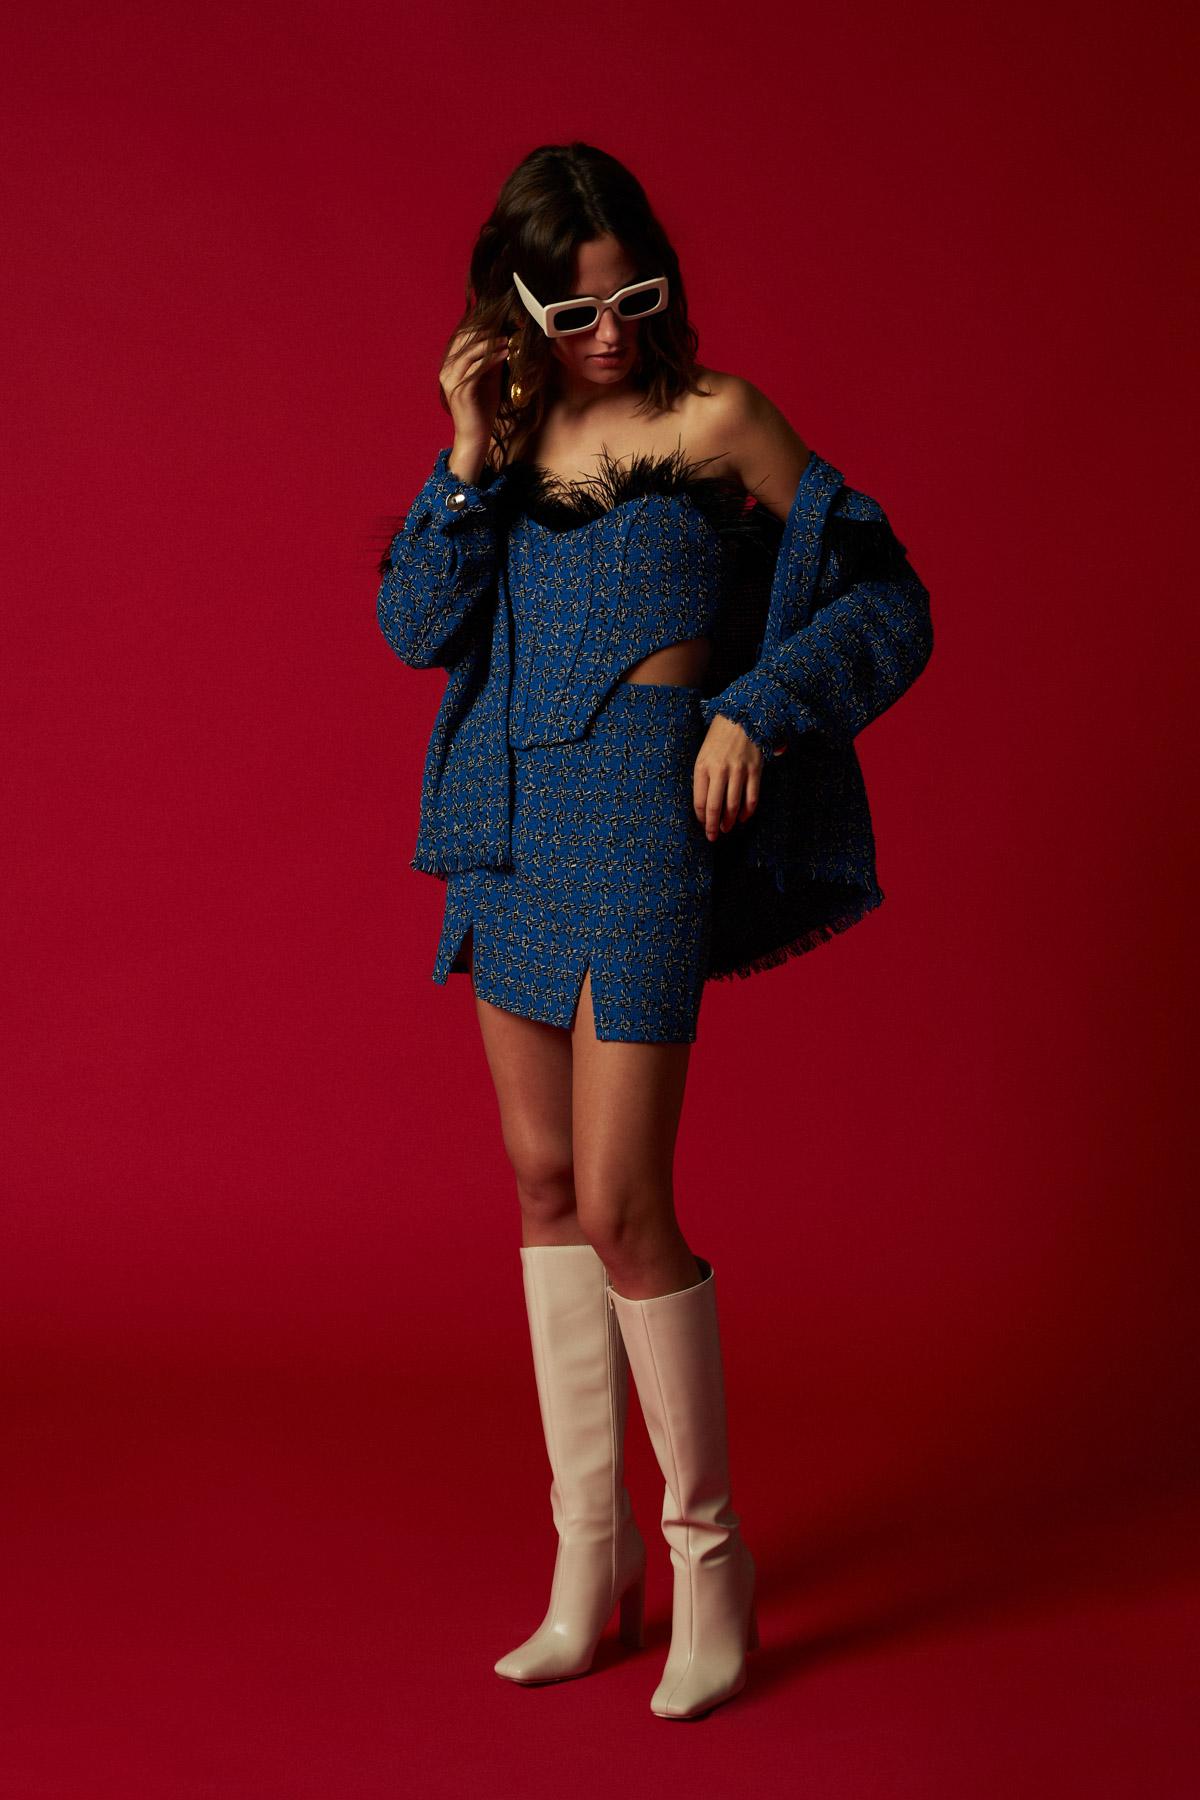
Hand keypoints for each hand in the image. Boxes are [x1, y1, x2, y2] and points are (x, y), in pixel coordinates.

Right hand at [439, 328, 510, 450]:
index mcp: (449, 367)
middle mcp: (446, 371)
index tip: (498, 323)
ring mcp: (451, 381)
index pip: (461, 339)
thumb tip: (501, 341)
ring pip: (469, 352)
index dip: (478, 328)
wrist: (475, 435)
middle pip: (463, 341)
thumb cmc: (481, 409)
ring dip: (490, 343)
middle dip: (484, 332)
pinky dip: (492, 358)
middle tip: (503, 326)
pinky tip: (505, 353)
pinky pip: (477, 367)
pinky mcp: (461, 390)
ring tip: (506, 339)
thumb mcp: (488, 379)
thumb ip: (490, 361)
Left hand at [693, 715, 766, 842]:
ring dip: (730, 822)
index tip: (702, 825)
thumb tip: (704, 804)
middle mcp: (720, 770)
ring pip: (734, 806)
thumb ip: (703, 777)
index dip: (700, 818)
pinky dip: (747, 812)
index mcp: (702, 766)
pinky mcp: (755, 770)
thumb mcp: (703, 754)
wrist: (741, 716)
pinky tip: (743, 818)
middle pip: (715, 807)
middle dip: (713, 826)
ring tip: (727, 829)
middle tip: (712, 836)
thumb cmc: (718, 738)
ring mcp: (739, 771)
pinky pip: (752, 798)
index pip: (699, 801)